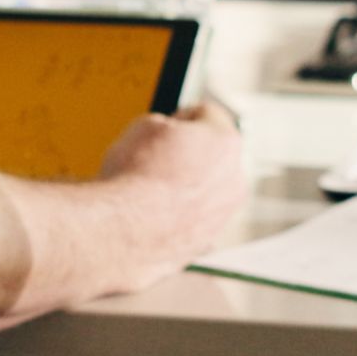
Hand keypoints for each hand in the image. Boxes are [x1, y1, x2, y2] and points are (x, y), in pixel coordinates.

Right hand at [99, 99, 248, 261]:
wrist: (122, 229)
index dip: (178, 119)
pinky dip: (177, 215)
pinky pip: (193, 218)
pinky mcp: (206, 240)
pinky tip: (152, 214)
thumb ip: (167, 126)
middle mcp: (234, 179)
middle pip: (211, 154)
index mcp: (225, 141)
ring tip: (148, 190)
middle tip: (152, 159)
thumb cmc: (134, 177)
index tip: (161, 128)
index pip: (206, 115)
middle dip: (186, 154)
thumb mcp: (144, 127)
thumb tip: (165, 135)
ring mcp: (223, 213)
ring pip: (204, 190)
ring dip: (183, 187)